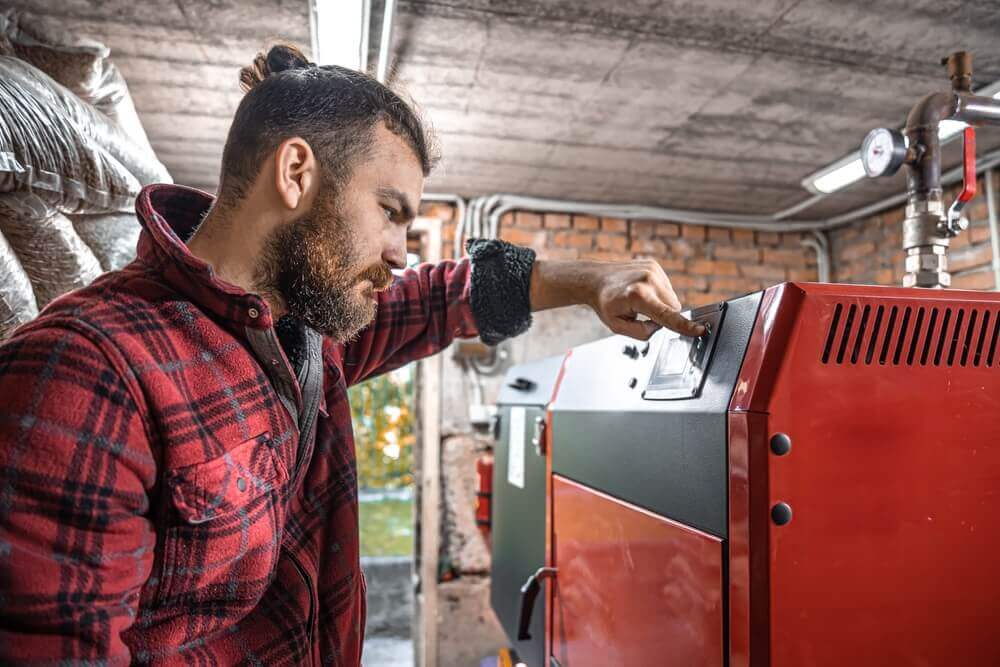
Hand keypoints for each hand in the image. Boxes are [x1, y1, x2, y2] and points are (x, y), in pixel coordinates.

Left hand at [587, 259, 704, 338]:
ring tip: (639, 301)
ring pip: (672, 298)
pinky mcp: (654, 265)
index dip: (684, 325)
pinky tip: (642, 291)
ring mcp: (652, 270)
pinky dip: (658, 293)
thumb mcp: (618, 326)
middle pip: (674, 308)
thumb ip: (642, 332)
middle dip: (663, 316)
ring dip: (661, 304)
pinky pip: (667, 287)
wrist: (594, 279)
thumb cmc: (605, 303)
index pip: (666, 316)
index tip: (700, 329)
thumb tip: (660, 326)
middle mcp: (648, 280)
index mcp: (638, 296)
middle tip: (642, 314)